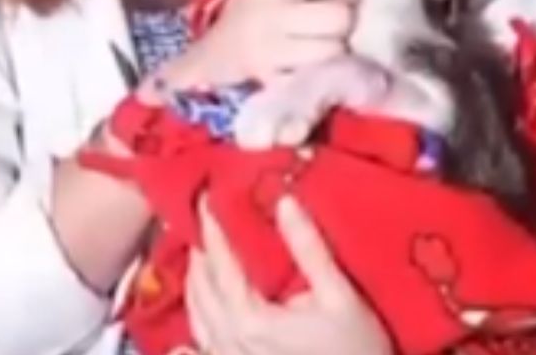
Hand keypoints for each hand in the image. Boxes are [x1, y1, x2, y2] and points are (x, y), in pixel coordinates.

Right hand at [163, 0, 359, 90]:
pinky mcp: (270, 83)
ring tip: (323, 46)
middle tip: (336, 26)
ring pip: (333, 49)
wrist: (209, 55)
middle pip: (338, 16)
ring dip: (336, 51)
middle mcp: (269, 15)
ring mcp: (268, 52)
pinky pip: (315, 76)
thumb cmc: (249, 11)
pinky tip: (310, 67)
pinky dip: (319, 74)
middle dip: (345, 23)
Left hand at [187, 195, 393, 354]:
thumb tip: (285, 201)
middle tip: (200, 220)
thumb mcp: (339, 295)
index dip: (213, 227)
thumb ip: (309, 249)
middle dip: (199, 252)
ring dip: (194, 286)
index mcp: (250, 318)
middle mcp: (229, 343)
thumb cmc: (356, 349)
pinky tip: (179, 346)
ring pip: (198, 320)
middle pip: (202, 290)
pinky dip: (188, 347)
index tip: (206, 196)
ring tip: (196, 258)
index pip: (222, 263)